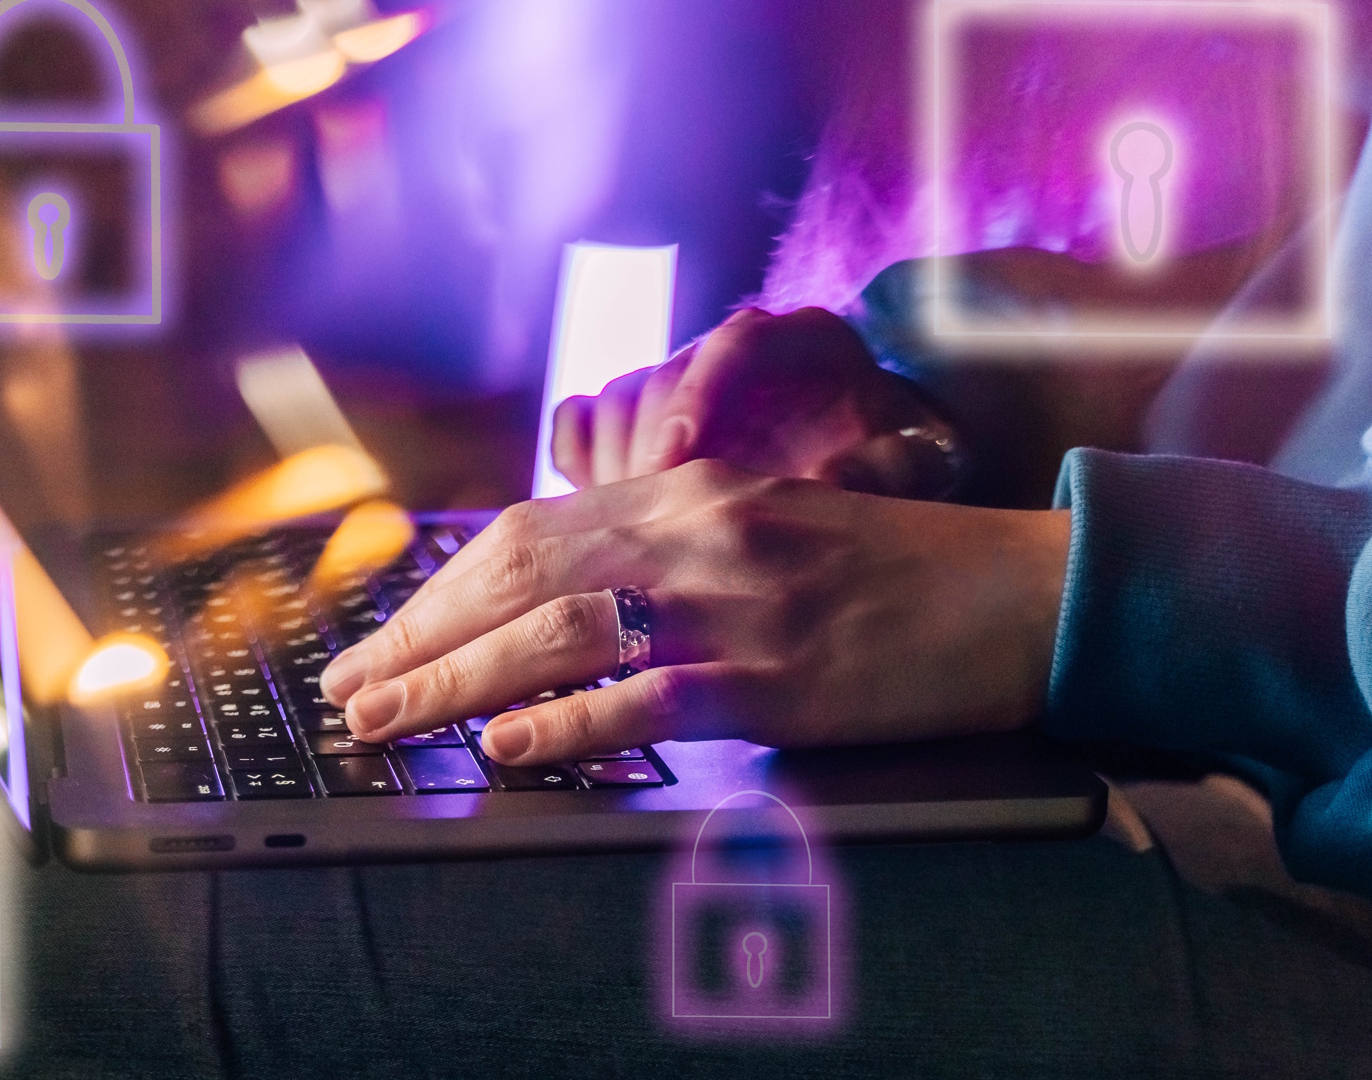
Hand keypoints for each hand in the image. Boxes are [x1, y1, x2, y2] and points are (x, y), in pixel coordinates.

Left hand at [319, 460, 1070, 765]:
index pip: (529, 532)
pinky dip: (569, 721)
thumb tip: (566, 593)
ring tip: (386, 722)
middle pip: (521, 577)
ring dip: (455, 680)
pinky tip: (508, 745)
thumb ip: (672, 544)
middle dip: (420, 636)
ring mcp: (736, 605)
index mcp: (693, 490)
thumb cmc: (898, 570)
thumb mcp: (771, 526)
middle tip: (349, 689)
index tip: (385, 635)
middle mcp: (699, 533)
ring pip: (559, 631)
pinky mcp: (778, 679)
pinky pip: (650, 697)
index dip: (442, 587)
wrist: (1022, 594)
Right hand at [550, 307, 959, 496]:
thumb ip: (881, 469)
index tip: (679, 453)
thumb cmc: (891, 458)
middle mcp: (728, 349)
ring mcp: (675, 382)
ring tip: (627, 532)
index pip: (733, 343)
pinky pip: (580, 421)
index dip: (697, 394)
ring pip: (612, 404)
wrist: (871, 456)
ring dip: (609, 467)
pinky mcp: (638, 417)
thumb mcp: (909, 462)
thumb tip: (828, 482)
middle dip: (643, 450)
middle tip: (642, 518)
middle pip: (658, 377)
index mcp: (801, 339)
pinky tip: (596, 514)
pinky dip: (577, 461)